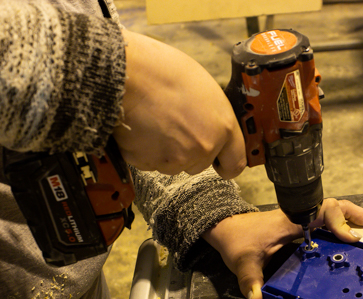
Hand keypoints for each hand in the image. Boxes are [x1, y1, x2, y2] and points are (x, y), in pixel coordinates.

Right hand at [113, 29, 245, 177]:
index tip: (220, 164)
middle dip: (189, 150)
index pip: (234, 163)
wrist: (127, 72)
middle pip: (200, 163)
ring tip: (154, 120)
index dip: (225, 164)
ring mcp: (175, 158)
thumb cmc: (163, 70)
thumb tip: (209, 125)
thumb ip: (211, 116)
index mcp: (222, 126)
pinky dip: (144, 150)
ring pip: (173, 164)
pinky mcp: (148, 163)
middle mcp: (203, 147)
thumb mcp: (204, 89)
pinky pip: (149, 162)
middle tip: (173, 124)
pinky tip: (141, 126)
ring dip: (165, 151)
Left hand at [202, 199, 362, 298]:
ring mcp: (305, 221)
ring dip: (358, 222)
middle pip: (340, 207)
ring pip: (337, 213)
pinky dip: (347, 229)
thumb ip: (250, 280)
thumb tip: (257, 298)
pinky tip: (355, 245)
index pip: (325, 208)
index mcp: (293, 217)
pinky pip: (330, 223)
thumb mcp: (243, 261)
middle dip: (362, 218)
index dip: (341, 221)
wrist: (226, 229)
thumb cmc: (236, 239)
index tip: (351, 238)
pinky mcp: (304, 228)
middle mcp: (302, 215)